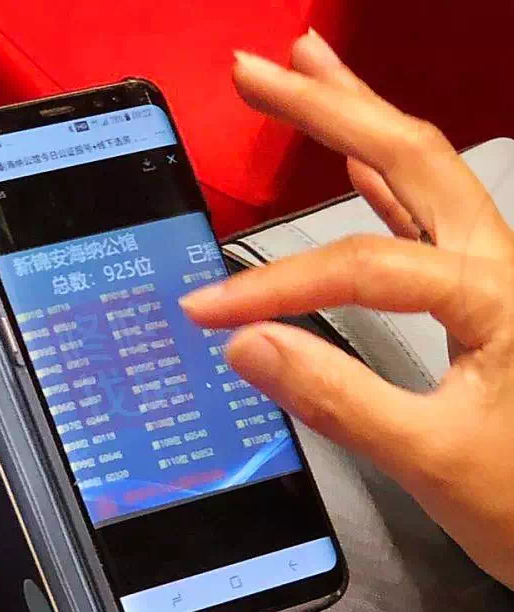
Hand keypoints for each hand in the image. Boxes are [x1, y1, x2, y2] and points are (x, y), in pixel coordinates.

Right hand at [181, 30, 513, 588]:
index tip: (206, 313)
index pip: (361, 268)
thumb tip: (249, 346)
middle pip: (408, 154)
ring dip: (358, 119)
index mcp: (494, 295)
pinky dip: (382, 181)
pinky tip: (353, 165)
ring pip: (420, 172)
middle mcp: (496, 265)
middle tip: (256, 73)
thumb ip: (338, 398)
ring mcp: (490, 273)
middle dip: (327, 107)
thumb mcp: (430, 458)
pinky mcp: (479, 294)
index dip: (273, 286)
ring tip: (302, 75)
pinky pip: (425, 217)